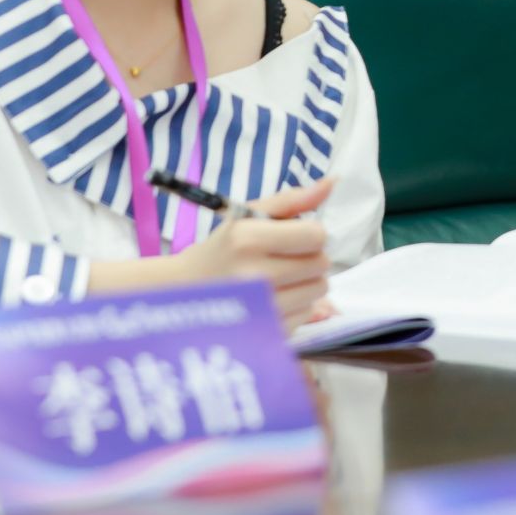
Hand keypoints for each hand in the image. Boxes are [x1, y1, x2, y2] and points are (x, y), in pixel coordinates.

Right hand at [172, 178, 336, 333]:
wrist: (183, 291)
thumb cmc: (222, 248)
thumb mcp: (248, 215)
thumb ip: (293, 200)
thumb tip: (332, 182)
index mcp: (248, 240)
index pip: (316, 236)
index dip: (309, 234)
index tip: (292, 237)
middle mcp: (255, 276)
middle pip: (322, 264)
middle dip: (309, 258)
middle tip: (282, 258)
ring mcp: (261, 309)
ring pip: (320, 290)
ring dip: (306, 282)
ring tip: (277, 278)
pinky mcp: (266, 331)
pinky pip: (308, 314)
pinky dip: (297, 306)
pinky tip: (272, 298)